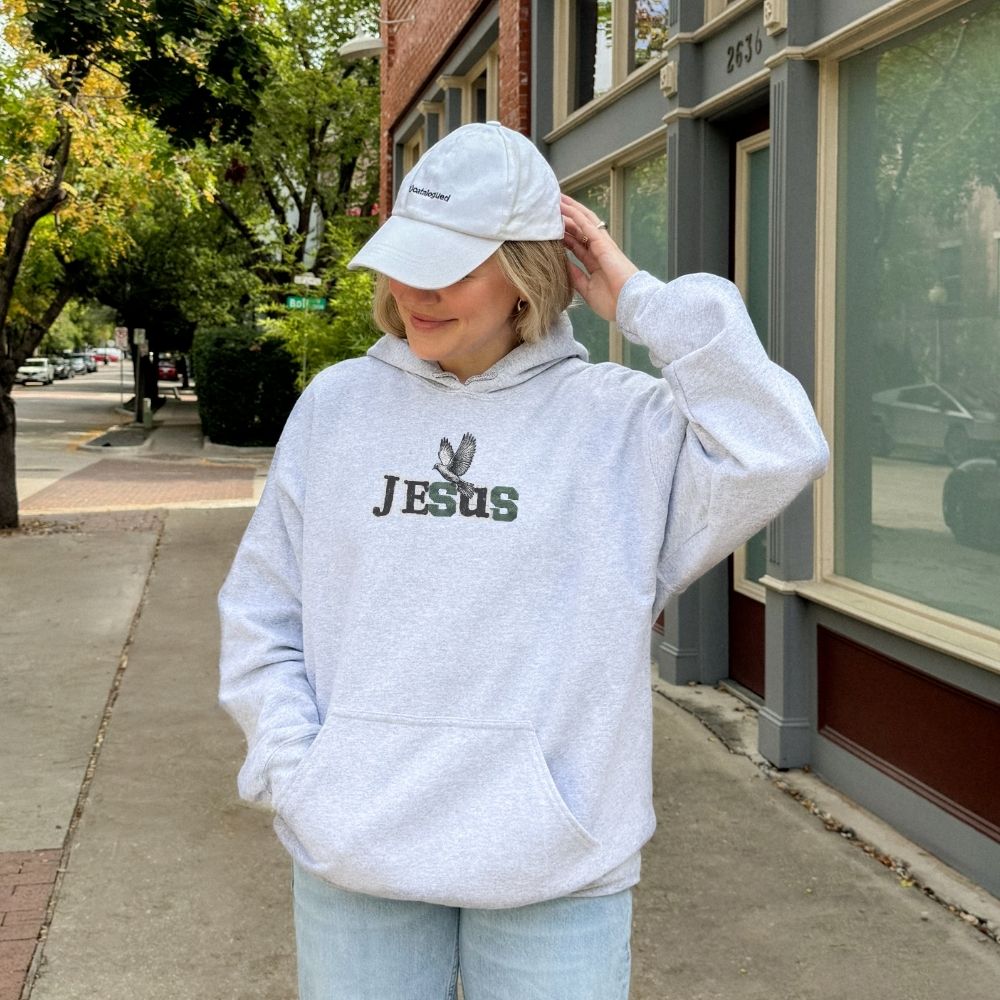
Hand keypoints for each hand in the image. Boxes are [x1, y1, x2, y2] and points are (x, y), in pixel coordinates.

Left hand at [561, 194, 638, 322]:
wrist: (628, 304)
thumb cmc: (611, 301)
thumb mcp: (586, 288)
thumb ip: (575, 276)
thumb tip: (562, 265)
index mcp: (595, 262)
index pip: (577, 244)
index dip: (564, 234)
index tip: (549, 228)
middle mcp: (599, 250)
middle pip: (579, 229)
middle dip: (566, 217)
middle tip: (551, 206)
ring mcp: (602, 245)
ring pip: (583, 222)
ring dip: (570, 210)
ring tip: (556, 199)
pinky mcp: (604, 244)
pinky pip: (587, 226)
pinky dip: (576, 215)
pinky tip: (565, 207)